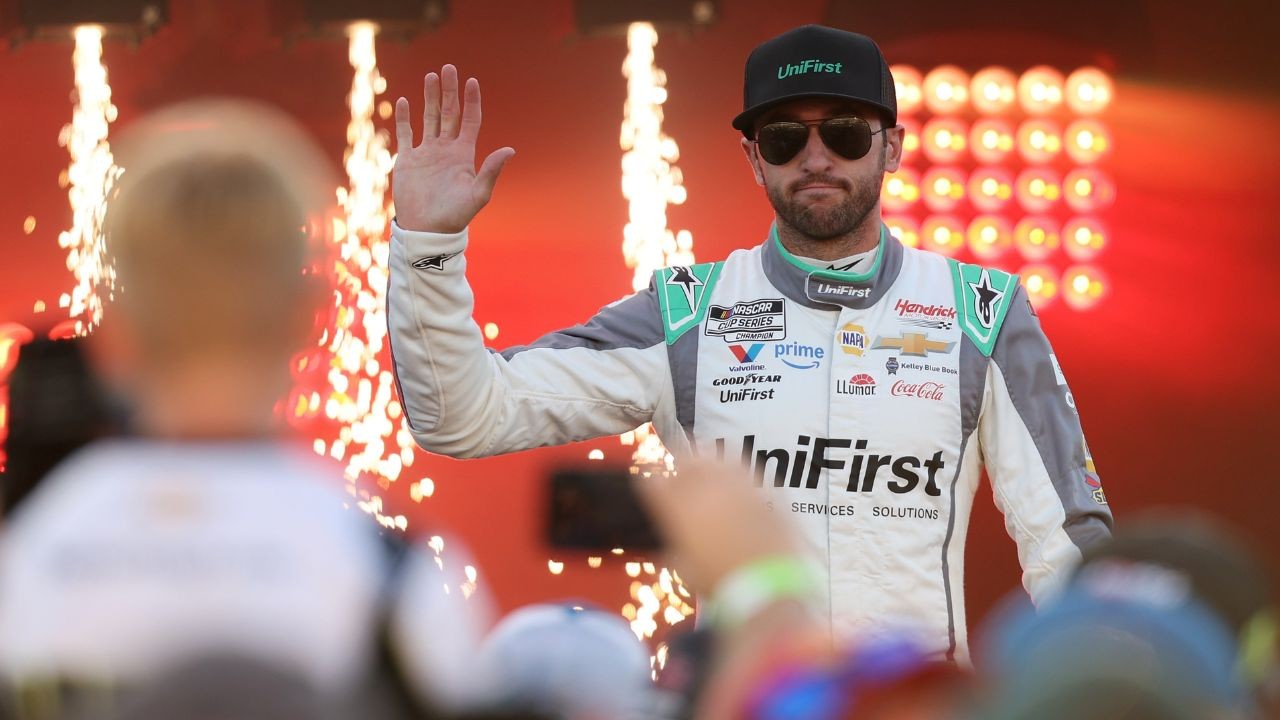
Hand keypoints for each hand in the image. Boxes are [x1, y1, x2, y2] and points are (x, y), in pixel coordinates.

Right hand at [393, 65, 514, 233]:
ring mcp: (427, 153)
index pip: (469, 120)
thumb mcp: (478, 193)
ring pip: (429, 118)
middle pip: (449, 113)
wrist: (427, 230)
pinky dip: (405, 117)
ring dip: (430, 97)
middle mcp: (446, 150)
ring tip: (431, 76)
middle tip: (449, 67)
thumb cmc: (455, 216)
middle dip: (450, 91)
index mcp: (464, 154)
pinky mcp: (408, 160)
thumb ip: (491, 170)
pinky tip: (404, 100)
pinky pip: (406, 134)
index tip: (472, 81)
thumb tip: (510, 149)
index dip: (471, 101)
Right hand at [633, 458, 800, 593]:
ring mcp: (740, 486)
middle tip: (680, 477)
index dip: (650, 483)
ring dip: (711, 465)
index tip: (649, 486)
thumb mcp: (686, 571)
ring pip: (721, 460)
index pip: (655, 483)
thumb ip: (677, 548)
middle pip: (689, 461)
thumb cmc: (721, 583)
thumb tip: (677, 542)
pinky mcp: (767, 493)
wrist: (770, 585)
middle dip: (681, 467)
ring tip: (710, 474)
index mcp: (681, 507)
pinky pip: (749, 476)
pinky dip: (740, 480)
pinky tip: (739, 489)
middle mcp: (709, 489)